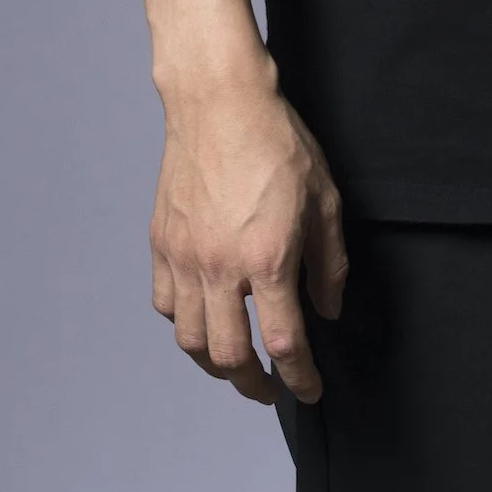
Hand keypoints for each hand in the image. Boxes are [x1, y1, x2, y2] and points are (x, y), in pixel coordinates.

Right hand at [148, 65, 348, 406]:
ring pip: (190, 340)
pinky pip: (164, 305)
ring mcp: (184, 258)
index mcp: (267, 258)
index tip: (309, 390)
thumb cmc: (276, 141)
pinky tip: (202, 320)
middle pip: (230, 356)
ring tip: (234, 365)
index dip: (300, 378)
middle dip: (254, 385)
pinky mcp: (162, 244)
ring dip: (215, 363)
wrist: (219, 101)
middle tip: (270, 388)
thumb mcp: (325, 199)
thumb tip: (327, 309)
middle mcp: (219, 268)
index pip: (283, 343)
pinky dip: (183, 325)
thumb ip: (329, 263)